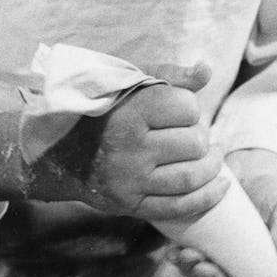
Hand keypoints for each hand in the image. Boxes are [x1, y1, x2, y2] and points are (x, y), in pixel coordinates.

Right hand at [25, 61, 227, 218]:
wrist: (55, 151)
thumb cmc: (99, 110)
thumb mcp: (126, 82)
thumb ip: (168, 75)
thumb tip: (206, 69)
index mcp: (129, 111)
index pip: (187, 108)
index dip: (189, 107)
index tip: (178, 108)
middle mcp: (129, 147)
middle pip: (194, 143)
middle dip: (199, 136)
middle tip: (191, 134)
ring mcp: (129, 180)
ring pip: (192, 177)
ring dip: (211, 166)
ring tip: (211, 156)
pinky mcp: (131, 204)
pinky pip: (180, 206)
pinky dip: (208, 197)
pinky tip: (221, 185)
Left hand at [169, 147, 276, 276]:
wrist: (250, 171)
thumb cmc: (275, 193)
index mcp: (275, 276)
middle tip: (202, 267)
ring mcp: (225, 266)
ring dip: (195, 274)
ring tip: (187, 254)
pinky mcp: (205, 252)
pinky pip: (190, 266)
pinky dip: (182, 262)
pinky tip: (176, 250)